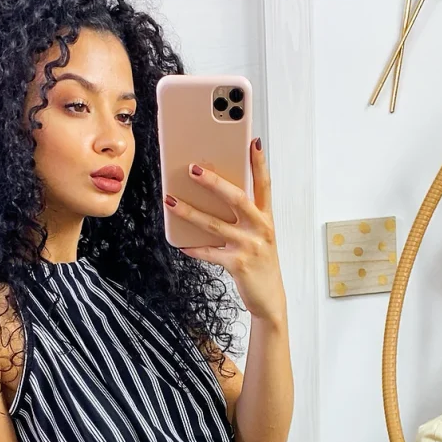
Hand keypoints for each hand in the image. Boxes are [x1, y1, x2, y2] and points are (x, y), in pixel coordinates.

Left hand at [164, 139, 286, 324]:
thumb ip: (244, 217)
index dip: (259, 163)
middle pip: (237, 198)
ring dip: (190, 211)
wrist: (270, 298)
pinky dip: (193, 248)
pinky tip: (181, 244)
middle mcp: (260, 229)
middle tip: (194, 168)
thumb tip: (215, 197)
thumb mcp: (259, 236)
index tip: (252, 142)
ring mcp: (249, 246)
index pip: (264, 185)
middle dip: (214, 182)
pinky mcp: (238, 264)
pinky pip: (209, 252)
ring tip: (171, 201)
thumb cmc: (261, 264)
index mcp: (266, 218)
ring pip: (214, 224)